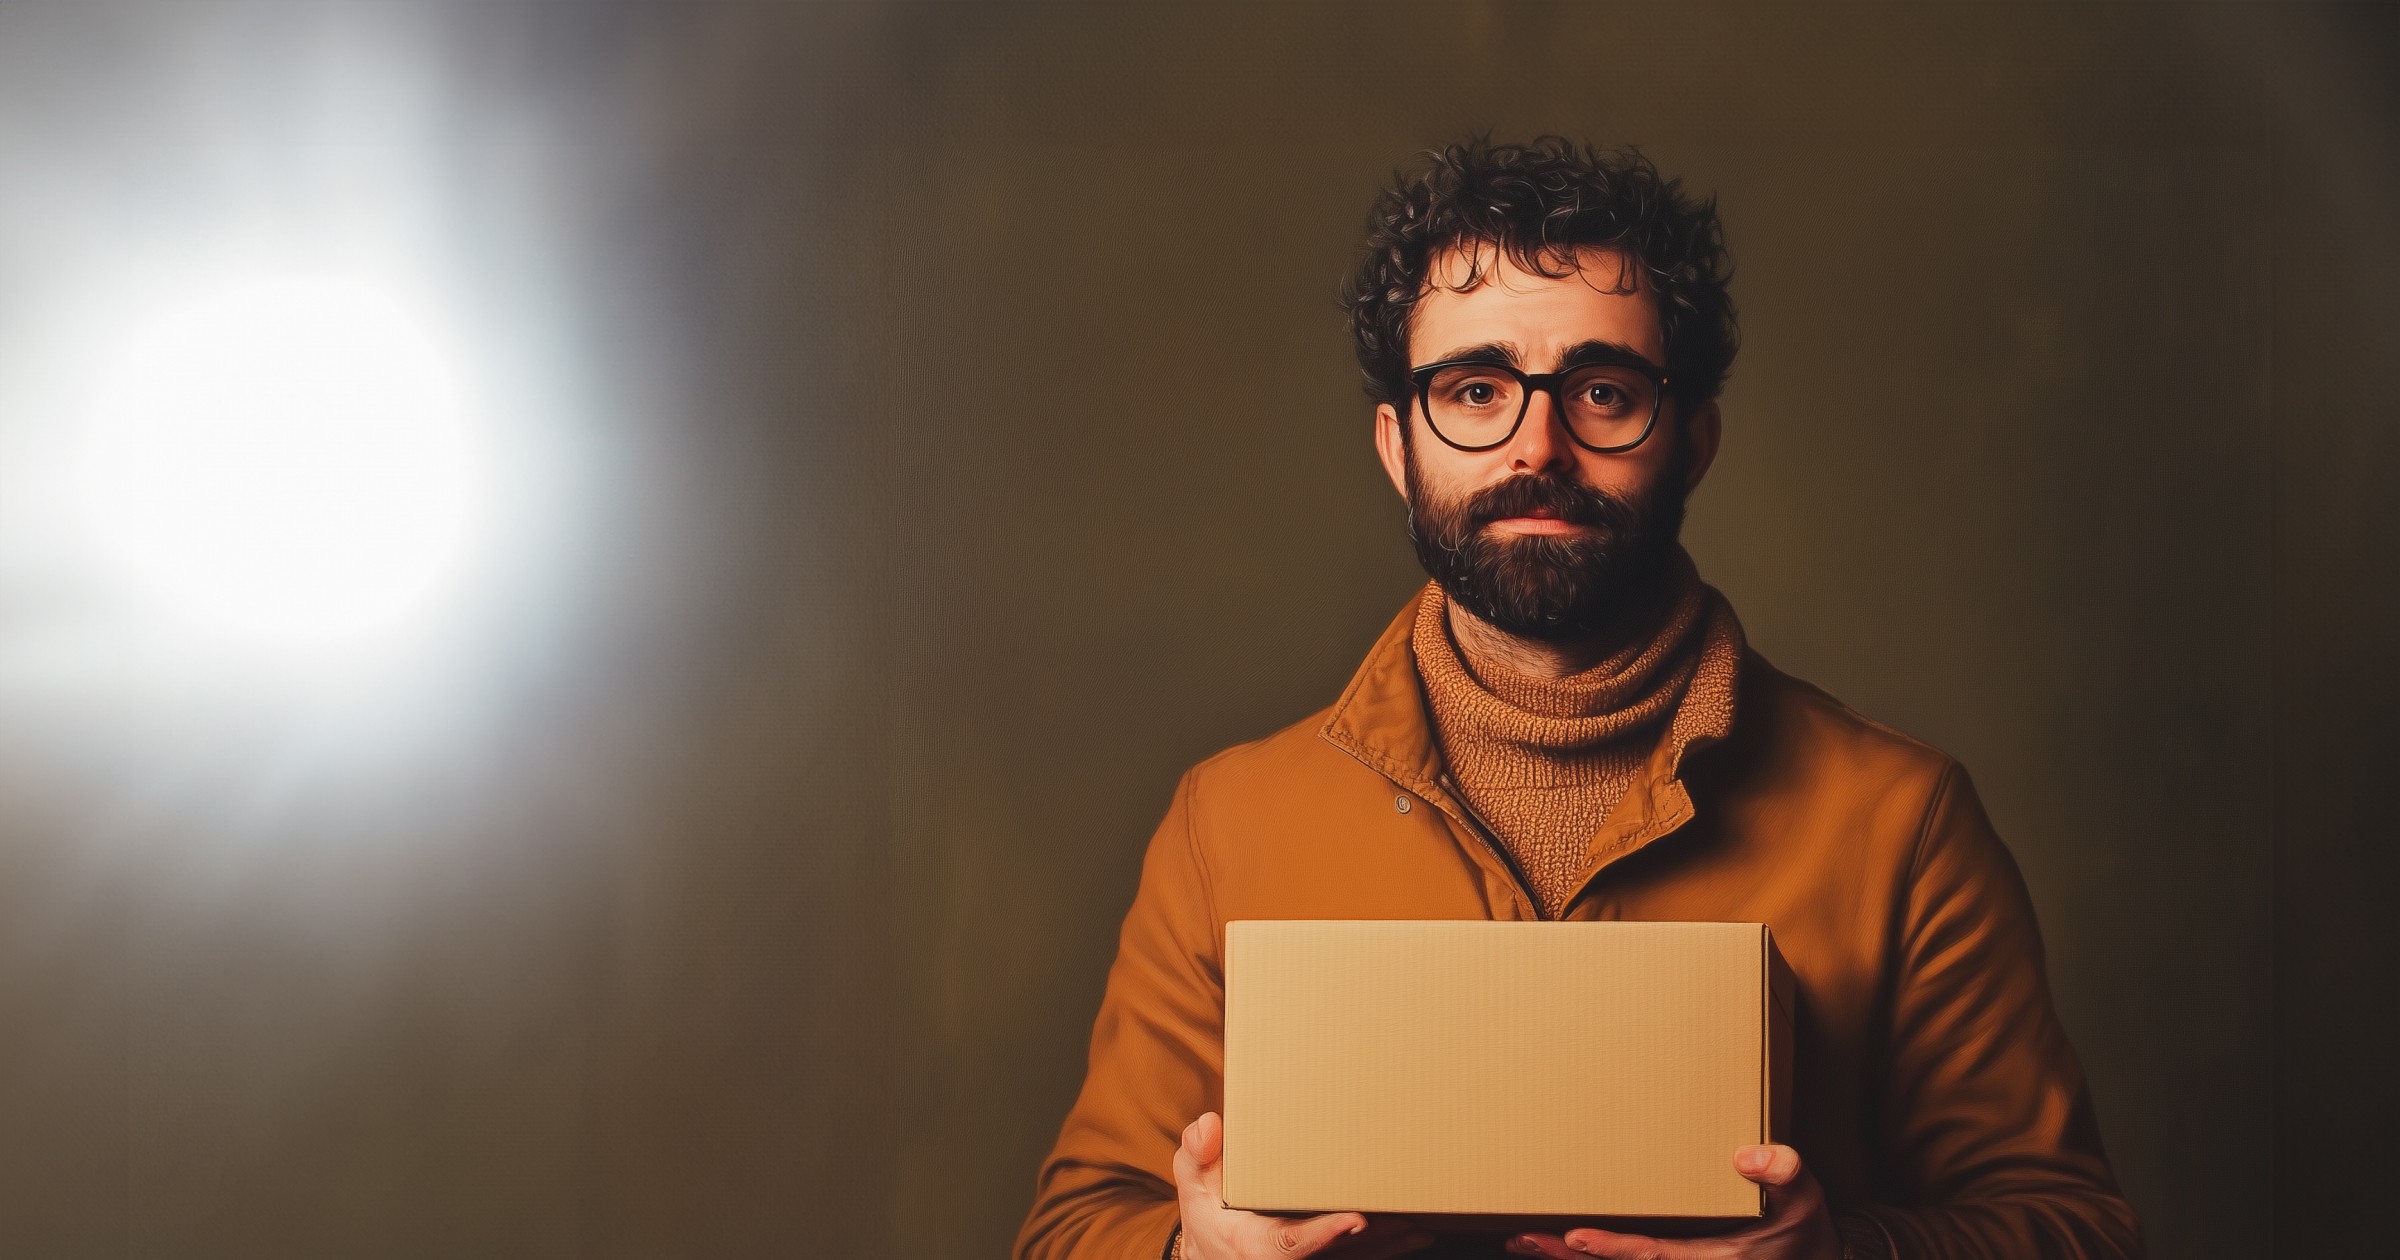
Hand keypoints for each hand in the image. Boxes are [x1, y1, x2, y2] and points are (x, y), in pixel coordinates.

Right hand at [1173, 1112, 1433, 1259]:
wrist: (1217, 1256)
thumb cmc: (1211, 1216)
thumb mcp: (1193, 1186)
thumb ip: (1196, 1156)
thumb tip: (1209, 1129)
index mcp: (1259, 1245)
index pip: (1295, 1243)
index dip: (1325, 1234)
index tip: (1355, 1219)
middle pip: (1342, 1253)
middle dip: (1379, 1236)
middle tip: (1415, 1213)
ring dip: (1392, 1244)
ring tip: (1425, 1220)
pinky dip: (1388, 1249)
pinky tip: (1415, 1232)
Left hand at [1504, 1145, 1838, 1259]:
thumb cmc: (1805, 1233)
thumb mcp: (1806, 1201)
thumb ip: (1785, 1174)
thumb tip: (1750, 1155)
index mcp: (1711, 1259)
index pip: (1653, 1255)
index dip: (1614, 1248)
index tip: (1576, 1236)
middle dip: (1567, 1255)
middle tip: (1522, 1237)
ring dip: (1567, 1256)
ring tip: (1521, 1239)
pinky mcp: (1675, 1259)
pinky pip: (1630, 1259)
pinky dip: (1591, 1252)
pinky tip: (1558, 1240)